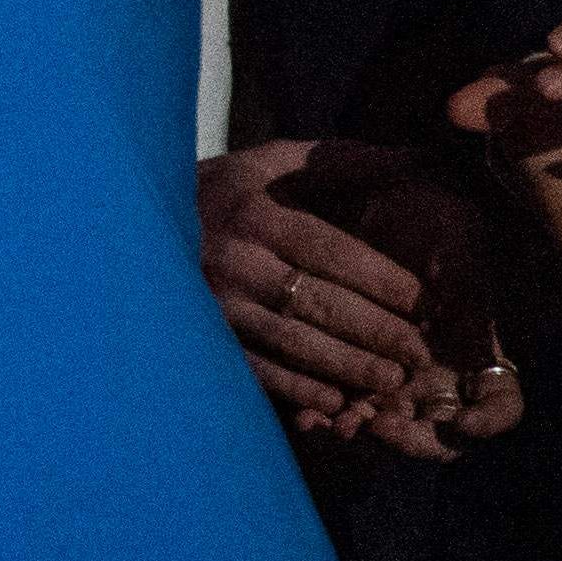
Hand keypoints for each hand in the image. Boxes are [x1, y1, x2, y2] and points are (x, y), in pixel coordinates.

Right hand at [200, 140, 450, 437]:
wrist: (138, 226)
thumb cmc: (225, 192)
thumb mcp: (271, 164)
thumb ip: (340, 162)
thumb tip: (418, 158)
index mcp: (254, 215)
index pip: (330, 251)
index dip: (380, 279)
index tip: (423, 301)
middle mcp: (234, 262)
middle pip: (318, 303)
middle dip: (376, 332)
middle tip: (420, 353)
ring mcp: (217, 306)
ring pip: (293, 343)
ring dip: (347, 367)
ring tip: (391, 381)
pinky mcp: (206, 338)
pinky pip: (258, 370)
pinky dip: (298, 390)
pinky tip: (336, 402)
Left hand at [325, 156, 526, 461]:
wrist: (374, 197)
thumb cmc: (429, 217)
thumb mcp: (457, 245)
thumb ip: (474, 290)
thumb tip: (488, 341)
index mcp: (477, 351)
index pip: (501, 404)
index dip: (490, 421)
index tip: (465, 423)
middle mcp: (441, 373)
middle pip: (441, 434)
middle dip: (414, 439)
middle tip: (382, 425)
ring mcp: (396, 374)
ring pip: (391, 428)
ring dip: (368, 434)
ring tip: (340, 423)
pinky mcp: (350, 368)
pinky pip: (342, 410)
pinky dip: (329, 419)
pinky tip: (310, 416)